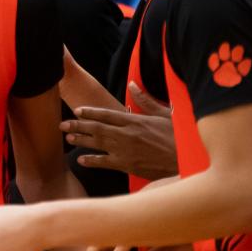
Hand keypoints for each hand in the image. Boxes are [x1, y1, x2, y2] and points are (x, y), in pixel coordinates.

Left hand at [60, 83, 176, 179]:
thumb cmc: (180, 137)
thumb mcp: (166, 114)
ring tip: (68, 138)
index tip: (77, 110)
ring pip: (97, 143)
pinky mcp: (128, 165)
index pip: (107, 114)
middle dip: (77, 125)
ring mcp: (126, 150)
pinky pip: (105, 162)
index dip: (90, 112)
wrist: (189, 160)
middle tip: (62, 124)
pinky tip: (81, 159)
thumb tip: (132, 85)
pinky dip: (92, 160)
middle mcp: (127, 134)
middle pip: (96, 128)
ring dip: (81, 140)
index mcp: (136, 121)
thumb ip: (146, 100)